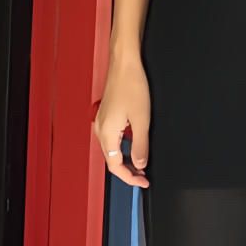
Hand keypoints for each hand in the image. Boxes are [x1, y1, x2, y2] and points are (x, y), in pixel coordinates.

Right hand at [94, 54, 150, 187]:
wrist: (124, 63)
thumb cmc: (131, 85)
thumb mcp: (142, 120)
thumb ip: (141, 145)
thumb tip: (140, 164)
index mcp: (106, 134)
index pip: (116, 167)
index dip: (130, 178)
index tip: (144, 182)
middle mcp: (100, 129)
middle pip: (112, 160)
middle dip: (128, 171)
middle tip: (144, 176)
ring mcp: (102, 122)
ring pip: (112, 150)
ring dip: (126, 160)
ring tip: (142, 164)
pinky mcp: (106, 116)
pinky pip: (112, 139)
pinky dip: (123, 148)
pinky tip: (135, 145)